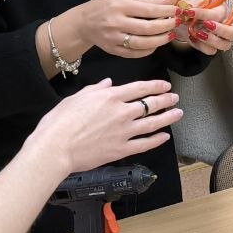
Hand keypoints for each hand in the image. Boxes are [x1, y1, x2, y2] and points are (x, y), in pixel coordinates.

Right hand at [29, 78, 181, 175]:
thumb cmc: (59, 122)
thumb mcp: (76, 97)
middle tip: (175, 98)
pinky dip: (156, 140)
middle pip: (151, 104)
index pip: (140, 88)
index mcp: (110, 97)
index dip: (156, 86)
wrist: (55, 148)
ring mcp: (124, 132)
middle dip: (166, 100)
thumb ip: (95, 89)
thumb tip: (108, 82)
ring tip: (178, 113)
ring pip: (153, 123)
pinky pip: (145, 144)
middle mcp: (122, 112)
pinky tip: (164, 136)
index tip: (165, 86)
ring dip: (168, 117)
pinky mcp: (121, 149)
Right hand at [77, 0, 177, 58]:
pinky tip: (156, 44)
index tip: (178, 10)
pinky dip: (149, 50)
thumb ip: (148, 0)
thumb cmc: (105, 7)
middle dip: (166, 26)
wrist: (83, 23)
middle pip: (147, 28)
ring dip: (161, 40)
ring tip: (170, 34)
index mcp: (119, 6)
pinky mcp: (113, 50)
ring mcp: (113, 39)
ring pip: (143, 43)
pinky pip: (135, 53)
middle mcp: (115, 23)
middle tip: (177, 22)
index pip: (148, 10)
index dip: (166, 11)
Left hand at [173, 0, 232, 54]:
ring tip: (196, 33)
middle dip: (220, 30)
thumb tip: (187, 10)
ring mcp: (221, 38)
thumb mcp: (191, 3)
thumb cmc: (191, 8)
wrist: (183, 20)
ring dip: (210, 40)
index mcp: (223, 10)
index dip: (204, 13)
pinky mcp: (212, 47)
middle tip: (205, 24)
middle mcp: (226, 26)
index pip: (218, 14)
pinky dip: (201, 45)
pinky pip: (211, 50)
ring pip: (225, 45)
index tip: (190, 11)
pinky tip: (193, 37)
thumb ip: (191, 6)